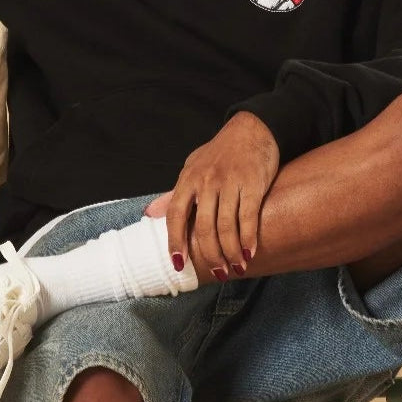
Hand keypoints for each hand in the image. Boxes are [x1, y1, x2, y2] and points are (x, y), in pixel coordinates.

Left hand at [146, 112, 278, 281]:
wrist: (252, 128)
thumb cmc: (220, 152)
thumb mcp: (192, 167)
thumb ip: (174, 193)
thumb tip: (149, 214)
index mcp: (188, 179)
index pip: (175, 215)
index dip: (175, 242)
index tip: (179, 264)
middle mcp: (206, 181)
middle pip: (203, 227)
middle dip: (210, 255)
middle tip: (218, 273)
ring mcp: (229, 182)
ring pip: (226, 225)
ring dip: (231, 251)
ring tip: (236, 267)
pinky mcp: (252, 182)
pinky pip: (248, 216)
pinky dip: (248, 237)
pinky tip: (250, 252)